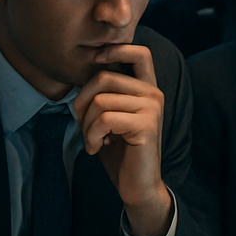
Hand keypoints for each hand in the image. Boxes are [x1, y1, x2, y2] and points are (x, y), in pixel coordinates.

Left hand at [73, 44, 172, 235]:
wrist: (137, 185)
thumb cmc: (120, 151)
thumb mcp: (111, 117)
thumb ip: (106, 93)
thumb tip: (87, 71)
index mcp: (147, 88)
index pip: (140, 52)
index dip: (115, 49)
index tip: (95, 62)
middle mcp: (153, 93)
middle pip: (103, 77)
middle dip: (81, 103)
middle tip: (84, 125)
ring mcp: (152, 108)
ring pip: (100, 101)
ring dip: (85, 126)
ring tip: (93, 140)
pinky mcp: (146, 125)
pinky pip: (104, 119)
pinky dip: (92, 136)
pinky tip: (98, 148)